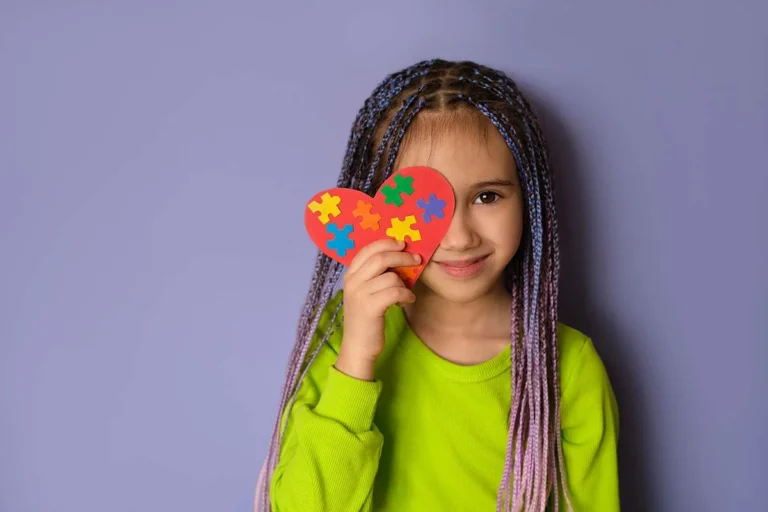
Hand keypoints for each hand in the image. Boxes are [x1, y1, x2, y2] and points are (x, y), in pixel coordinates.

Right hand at [336, 239, 419, 379]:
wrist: (358, 346)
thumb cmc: (366, 318)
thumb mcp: (365, 292)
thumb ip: (375, 275)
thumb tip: (399, 257)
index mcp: (350, 274)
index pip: (368, 249)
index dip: (387, 243)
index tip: (403, 244)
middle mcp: (352, 281)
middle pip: (381, 258)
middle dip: (402, 256)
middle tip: (416, 259)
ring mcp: (360, 294)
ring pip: (391, 276)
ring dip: (405, 283)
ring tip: (406, 292)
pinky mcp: (370, 307)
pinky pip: (395, 292)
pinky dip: (406, 295)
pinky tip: (407, 300)